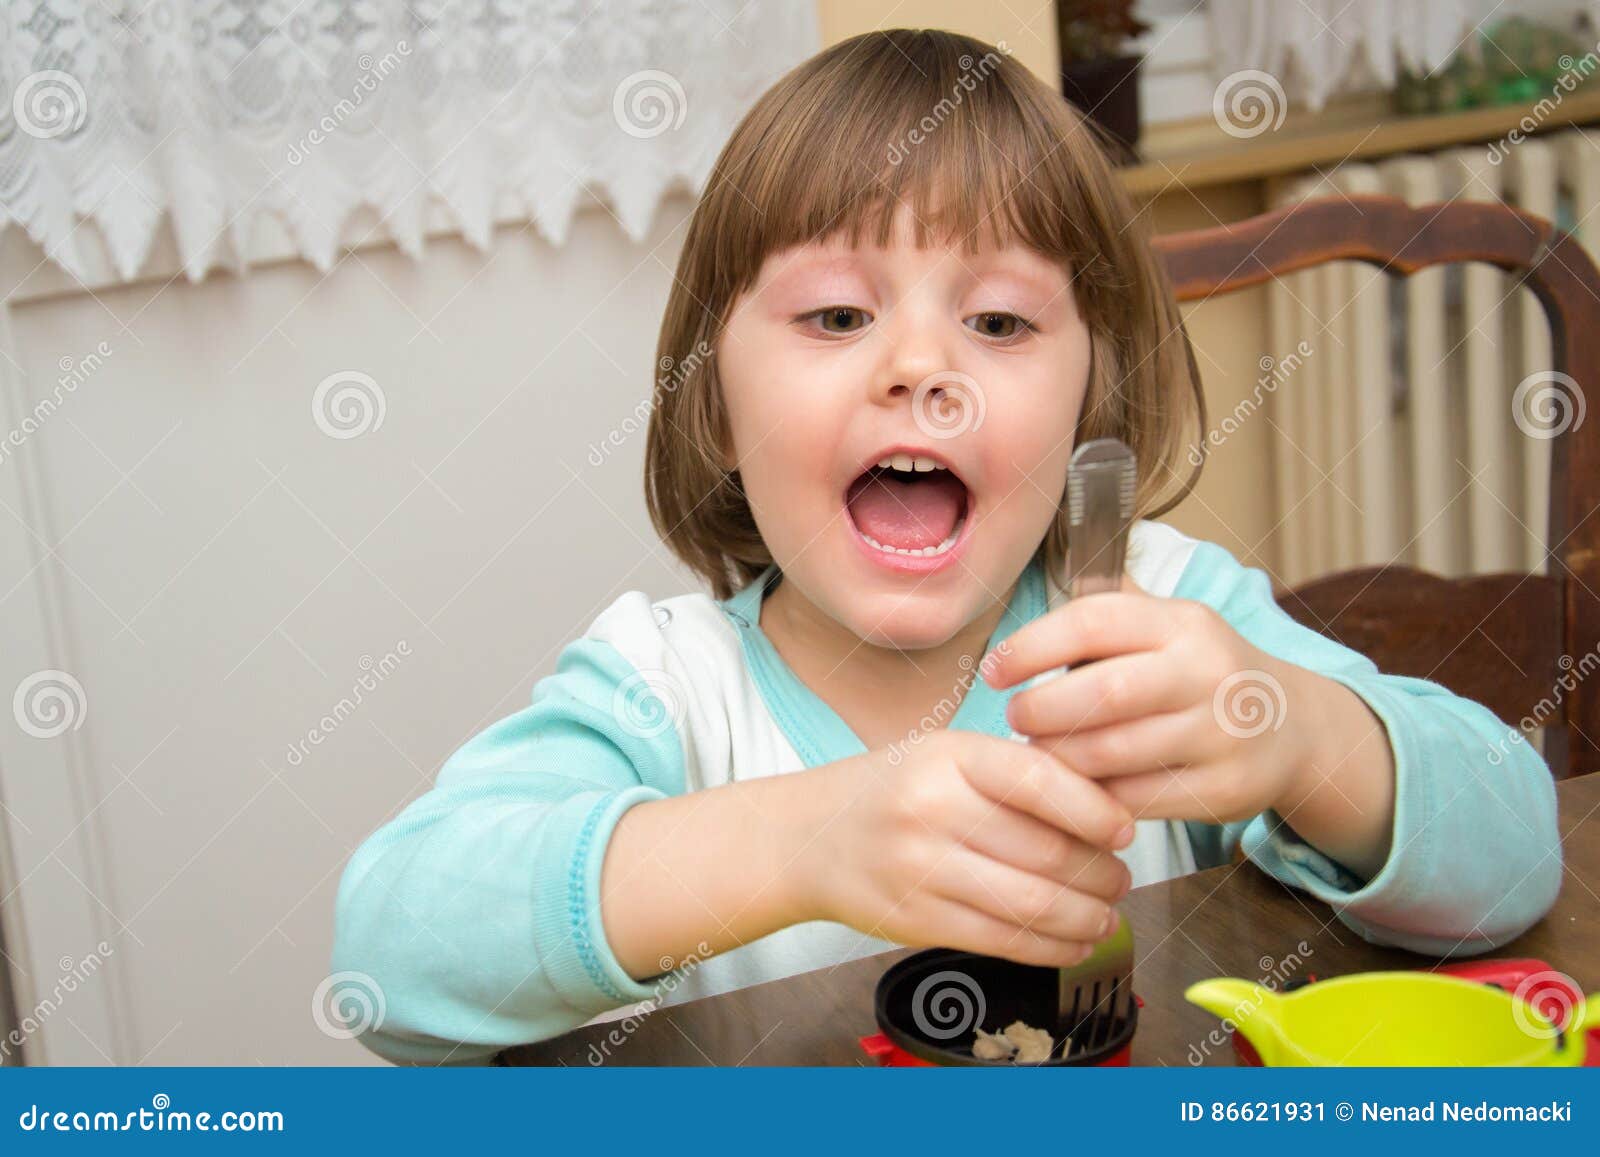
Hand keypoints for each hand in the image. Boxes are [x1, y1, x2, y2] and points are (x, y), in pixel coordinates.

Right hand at [795, 730, 1136, 967]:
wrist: (808, 837)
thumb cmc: (894, 791)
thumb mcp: (946, 755)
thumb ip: (1015, 773)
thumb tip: (1106, 809)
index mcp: (949, 756)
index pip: (1040, 780)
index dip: (1096, 810)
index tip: (1126, 830)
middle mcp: (932, 809)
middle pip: (1045, 850)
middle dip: (1100, 873)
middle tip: (1120, 879)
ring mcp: (919, 868)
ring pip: (1030, 903)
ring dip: (1085, 917)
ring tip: (1106, 915)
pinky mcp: (914, 919)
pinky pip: (1001, 941)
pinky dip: (1050, 948)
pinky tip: (1072, 942)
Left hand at [983, 576, 1319, 825]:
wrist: (1290, 727)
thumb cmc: (1197, 672)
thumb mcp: (1165, 626)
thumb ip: (1102, 615)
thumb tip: (1019, 592)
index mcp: (1182, 622)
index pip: (1092, 622)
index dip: (1031, 647)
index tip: (993, 670)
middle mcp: (1207, 672)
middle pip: (1103, 693)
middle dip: (1042, 710)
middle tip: (1016, 717)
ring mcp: (1221, 733)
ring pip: (1114, 753)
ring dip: (1060, 758)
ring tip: (1038, 752)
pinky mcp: (1225, 788)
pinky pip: (1136, 799)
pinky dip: (1094, 797)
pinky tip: (1076, 788)